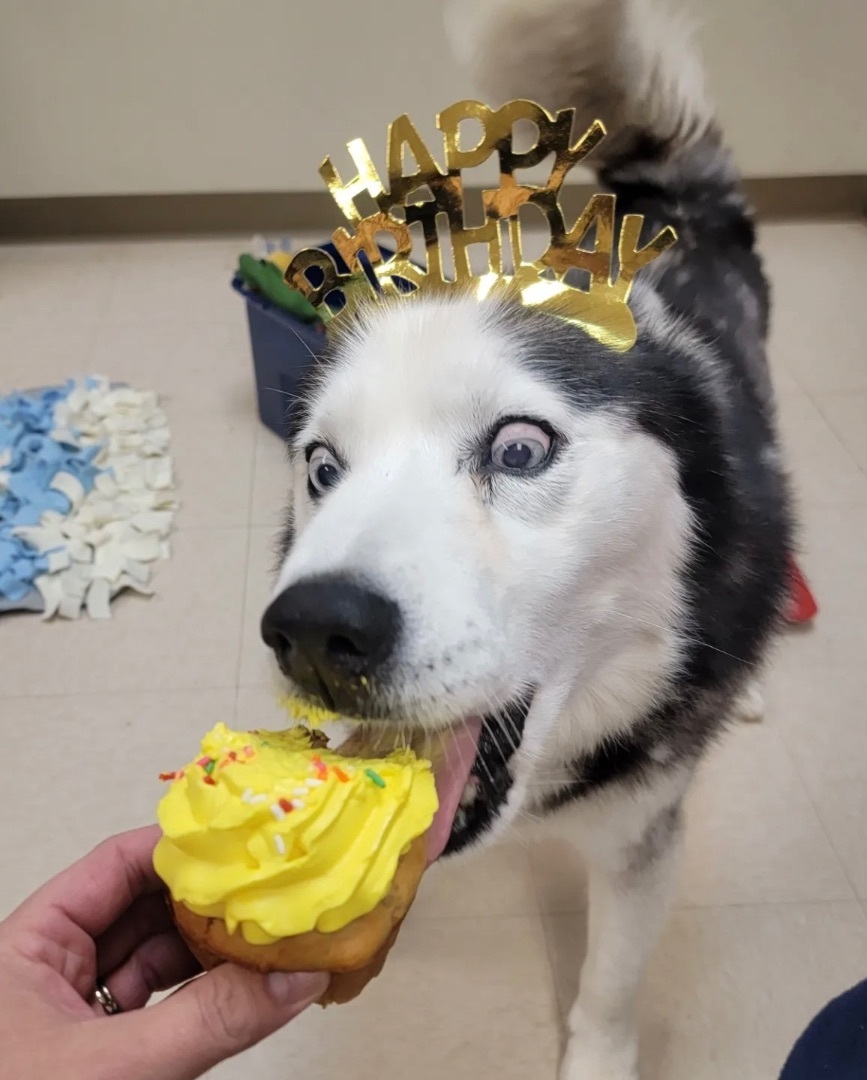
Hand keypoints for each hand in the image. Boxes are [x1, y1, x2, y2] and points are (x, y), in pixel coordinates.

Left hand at [0, 825, 327, 1079]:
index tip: (248, 843)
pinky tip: (248, 987)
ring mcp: (76, 1012)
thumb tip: (299, 977)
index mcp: (28, 943)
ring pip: (157, 958)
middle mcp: (51, 966)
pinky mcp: (100, 1054)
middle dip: (209, 899)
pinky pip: (160, 1006)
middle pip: (143, 907)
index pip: (116, 864)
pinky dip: (204, 995)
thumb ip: (208, 1020)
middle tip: (275, 889)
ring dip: (213, 949)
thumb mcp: (113, 1069)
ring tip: (273, 935)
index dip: (182, 847)